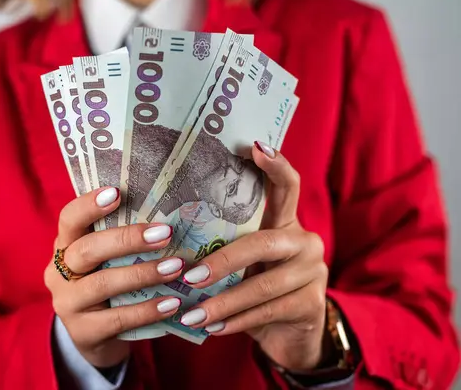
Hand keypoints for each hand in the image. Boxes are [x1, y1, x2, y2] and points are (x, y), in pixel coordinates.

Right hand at [44, 187, 184, 367]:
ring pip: (103, 284)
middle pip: (87, 250)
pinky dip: (147, 310)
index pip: (69, 219)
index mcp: (65, 246)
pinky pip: (117, 319)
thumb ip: (122, 240)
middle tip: (165, 232)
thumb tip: (166, 214)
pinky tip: (172, 303)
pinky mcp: (83, 333)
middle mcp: (59, 273)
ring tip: (176, 267)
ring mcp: (67, 304)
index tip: (117, 192)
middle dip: (127, 239)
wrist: (98, 339)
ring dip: (143, 273)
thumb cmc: (110, 286)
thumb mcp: (108, 261)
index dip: (89, 205)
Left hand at [179, 142, 329, 370]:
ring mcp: (313, 273)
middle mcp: (304, 242)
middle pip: (263, 243)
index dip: (275, 165)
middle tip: (188, 277)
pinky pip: (269, 312)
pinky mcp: (313, 304)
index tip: (255, 147)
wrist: (290, 335)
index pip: (286, 187)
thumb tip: (168, 243)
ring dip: (222, 302)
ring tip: (191, 315)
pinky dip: (236, 321)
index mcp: (285, 224)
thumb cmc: (256, 292)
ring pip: (263, 285)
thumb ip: (224, 250)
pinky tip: (212, 328)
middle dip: (223, 262)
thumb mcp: (244, 267)